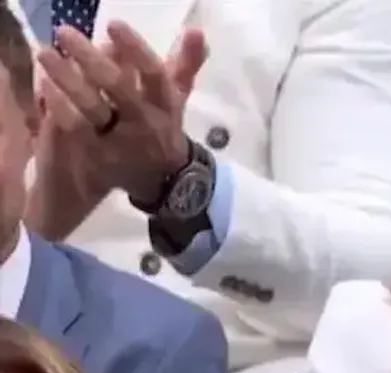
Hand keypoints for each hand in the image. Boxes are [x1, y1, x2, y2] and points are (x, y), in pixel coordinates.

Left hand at [36, 22, 206, 203]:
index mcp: (165, 104)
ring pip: (92, 107)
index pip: (154, 74)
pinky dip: (59, 105)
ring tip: (45, 53)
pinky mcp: (98, 155)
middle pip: (118, 88)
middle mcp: (144, 121)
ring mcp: (120, 140)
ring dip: (67, 79)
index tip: (113, 24)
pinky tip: (44, 85)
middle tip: (64, 32)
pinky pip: (76, 127)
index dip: (135, 49)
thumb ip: (185, 63)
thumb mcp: (176, 97)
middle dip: (92, 60)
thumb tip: (196, 30)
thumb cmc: (164, 126)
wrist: (163, 180)